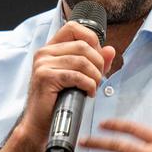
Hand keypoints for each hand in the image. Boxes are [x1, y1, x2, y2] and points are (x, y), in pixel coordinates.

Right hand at [0, 21, 115, 151]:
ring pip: (82, 61)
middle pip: (83, 45)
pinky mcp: (45, 77)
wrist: (41, 123)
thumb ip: (95, 62)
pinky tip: (88, 93)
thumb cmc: (58, 100)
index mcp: (50, 49)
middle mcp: (44, 52)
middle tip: (99, 78)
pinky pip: (77, 76)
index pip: (74, 28)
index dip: (91, 39)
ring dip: (95, 76)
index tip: (97, 57)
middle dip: (98, 63)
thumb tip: (110, 50)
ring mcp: (43, 64)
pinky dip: (88, 85)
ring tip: (94, 87)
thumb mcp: (79, 77)